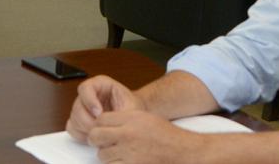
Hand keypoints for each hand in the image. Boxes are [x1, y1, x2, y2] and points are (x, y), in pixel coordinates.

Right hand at [66, 75, 144, 141]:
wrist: (133, 117)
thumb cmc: (132, 108)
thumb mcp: (130, 107)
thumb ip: (119, 112)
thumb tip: (108, 122)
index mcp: (100, 84)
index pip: (86, 88)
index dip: (90, 101)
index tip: (99, 113)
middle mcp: (89, 94)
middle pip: (77, 106)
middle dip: (89, 121)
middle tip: (101, 128)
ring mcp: (83, 107)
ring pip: (74, 118)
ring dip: (86, 129)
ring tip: (101, 133)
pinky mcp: (79, 120)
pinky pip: (72, 128)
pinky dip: (82, 135)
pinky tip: (95, 137)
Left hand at [88, 110, 203, 163]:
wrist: (182, 151)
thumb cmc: (165, 135)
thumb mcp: (144, 118)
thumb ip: (124, 119)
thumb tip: (102, 123)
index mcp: (131, 118)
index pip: (100, 119)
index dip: (99, 125)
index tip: (103, 129)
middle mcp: (127, 134)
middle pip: (95, 136)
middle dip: (97, 140)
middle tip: (104, 143)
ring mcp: (128, 152)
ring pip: (102, 155)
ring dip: (108, 155)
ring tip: (120, 154)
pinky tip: (125, 161)